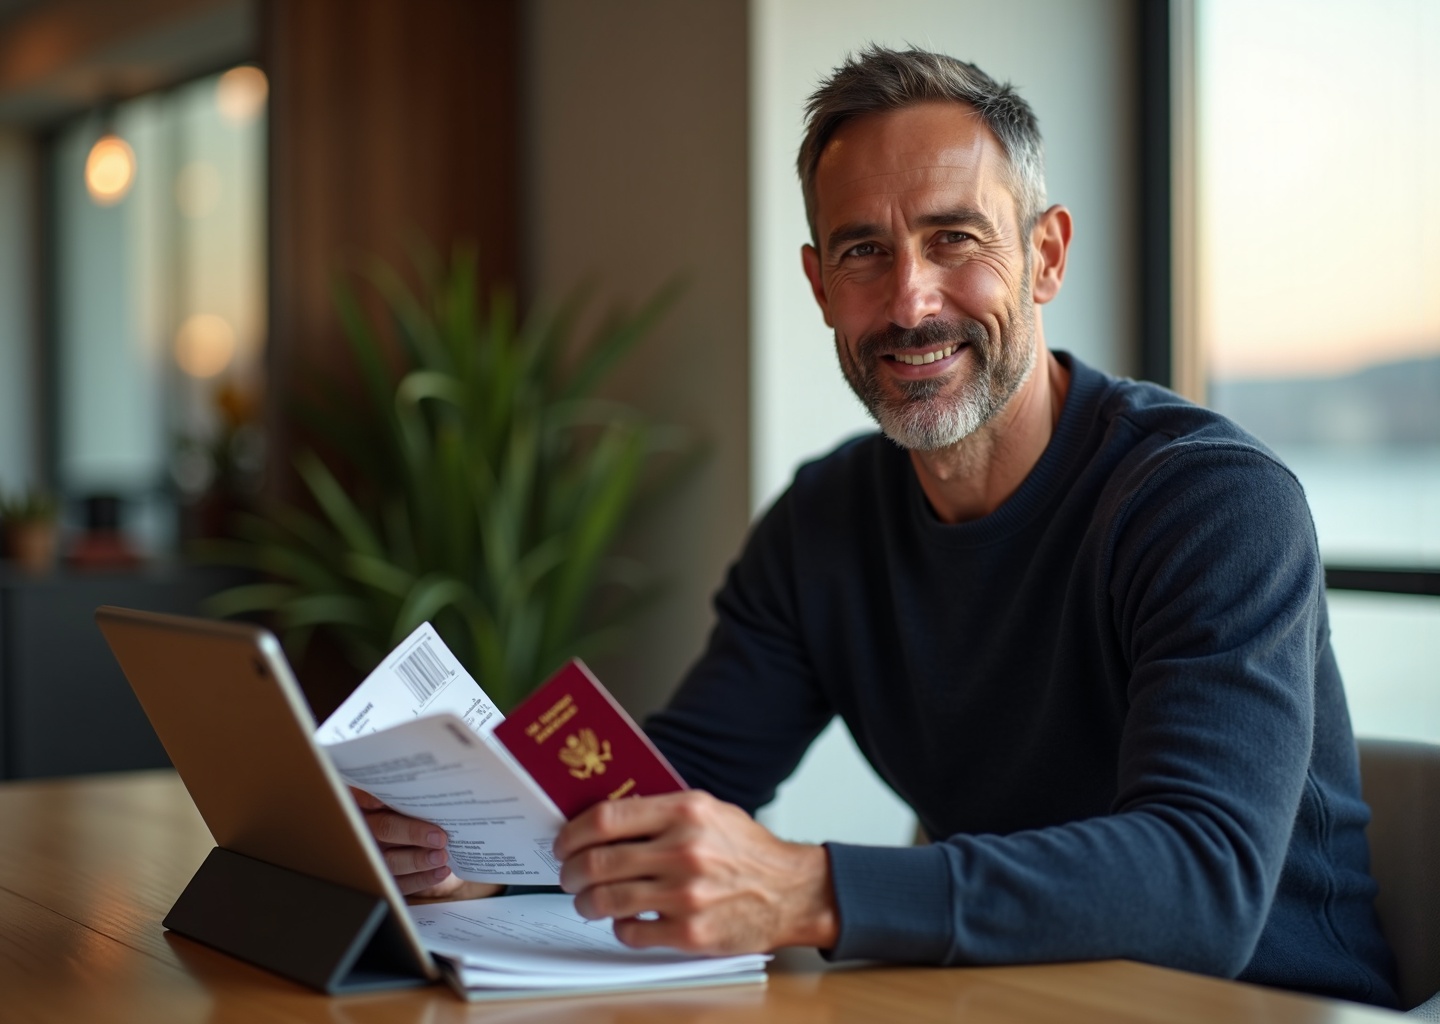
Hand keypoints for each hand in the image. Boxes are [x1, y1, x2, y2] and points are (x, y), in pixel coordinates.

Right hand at [351, 788, 500, 899]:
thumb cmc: (424, 812)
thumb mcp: (415, 799)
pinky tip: (441, 871)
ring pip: (390, 860)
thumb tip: (437, 785)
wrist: (435, 842)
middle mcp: (367, 828)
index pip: (365, 796)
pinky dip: (423, 878)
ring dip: (418, 859)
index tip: (389, 801)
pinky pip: (400, 882)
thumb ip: (414, 794)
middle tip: (438, 836)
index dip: (374, 797)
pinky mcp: (387, 878)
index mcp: (368, 802)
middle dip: (412, 833)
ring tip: (441, 856)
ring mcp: (375, 855)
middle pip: (383, 829)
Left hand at [553, 790, 837, 954]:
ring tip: (587, 901)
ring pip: (607, 900)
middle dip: (571, 872)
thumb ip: (661, 811)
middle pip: (599, 861)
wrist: (790, 891)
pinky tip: (624, 920)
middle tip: (568, 875)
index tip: (563, 842)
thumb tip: (604, 818)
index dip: (573, 832)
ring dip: (586, 903)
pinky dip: (618, 927)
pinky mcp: (690, 932)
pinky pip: (631, 932)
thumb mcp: (708, 811)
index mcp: (686, 812)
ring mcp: (686, 895)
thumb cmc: (745, 850)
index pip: (607, 818)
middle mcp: (684, 850)